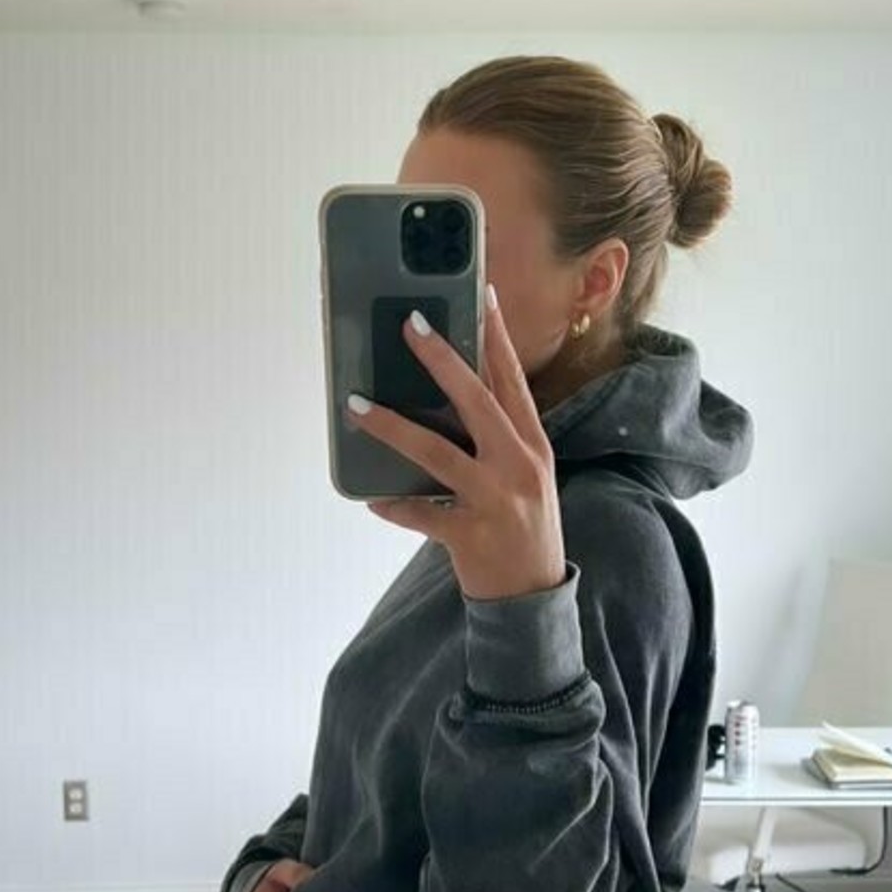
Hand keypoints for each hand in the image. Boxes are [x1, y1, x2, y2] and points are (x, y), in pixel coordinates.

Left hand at [347, 285, 566, 601]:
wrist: (533, 597)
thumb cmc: (523, 529)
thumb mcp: (525, 476)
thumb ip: (497, 439)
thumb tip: (447, 397)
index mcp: (533, 446)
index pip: (513, 380)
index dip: (496, 336)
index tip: (480, 293)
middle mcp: (519, 466)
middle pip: (477, 401)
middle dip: (441, 359)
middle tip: (410, 324)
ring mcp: (496, 500)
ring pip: (436, 452)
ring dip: (392, 426)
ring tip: (357, 406)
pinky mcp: (471, 534)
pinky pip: (420, 514)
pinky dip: (394, 505)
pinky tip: (371, 498)